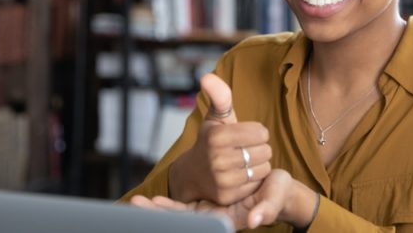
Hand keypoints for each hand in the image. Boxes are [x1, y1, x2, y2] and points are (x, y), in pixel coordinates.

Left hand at [132, 169, 318, 229]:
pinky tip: (155, 200)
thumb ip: (266, 210)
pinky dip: (170, 207)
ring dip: (159, 212)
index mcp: (227, 220)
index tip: (156, 207)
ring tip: (136, 203)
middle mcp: (215, 219)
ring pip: (180, 216)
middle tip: (135, 204)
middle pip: (182, 221)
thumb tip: (254, 221)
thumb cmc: (277, 193)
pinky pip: (186, 209)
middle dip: (158, 216)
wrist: (278, 189)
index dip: (175, 217)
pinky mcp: (209, 206)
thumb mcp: (274, 199)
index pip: (196, 223)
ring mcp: (210, 214)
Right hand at [168, 73, 272, 204]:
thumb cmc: (211, 141)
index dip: (257, 132)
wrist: (192, 175)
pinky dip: (253, 180)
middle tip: (243, 150)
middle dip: (259, 149)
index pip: (262, 132)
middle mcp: (217, 158)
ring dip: (258, 164)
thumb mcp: (216, 117)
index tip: (245, 135)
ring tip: (243, 162)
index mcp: (217, 136)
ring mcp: (221, 179)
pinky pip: (257, 184)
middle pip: (265, 151)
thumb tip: (207, 76)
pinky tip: (241, 175)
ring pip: (263, 168)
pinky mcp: (227, 197)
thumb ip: (219, 96)